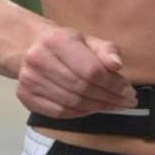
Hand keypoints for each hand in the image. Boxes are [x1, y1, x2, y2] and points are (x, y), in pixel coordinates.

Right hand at [15, 25, 135, 118]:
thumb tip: (117, 65)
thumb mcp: (89, 41)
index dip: (113, 84)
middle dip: (108, 98)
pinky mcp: (25, 96)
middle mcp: (38, 59)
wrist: (31, 47)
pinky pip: (59, 113)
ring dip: (97, 108)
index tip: (129, 91)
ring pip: (72, 103)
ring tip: (113, 106)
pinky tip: (92, 109)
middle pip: (82, 88)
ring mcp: (29, 79)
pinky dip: (80, 114)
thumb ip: (106, 50)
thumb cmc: (67, 45)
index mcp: (57, 40)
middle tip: (125, 102)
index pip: (91, 70)